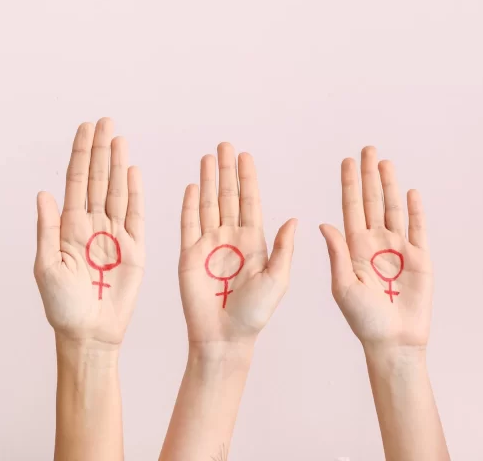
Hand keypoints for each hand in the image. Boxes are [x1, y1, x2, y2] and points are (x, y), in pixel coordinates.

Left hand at [35, 118, 144, 346]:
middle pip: (99, 179)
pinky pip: (137, 214)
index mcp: (68, 227)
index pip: (76, 182)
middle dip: (101, 149)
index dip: (80, 154)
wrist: (89, 334)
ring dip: (118, 164)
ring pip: (118, 191)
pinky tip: (133, 170)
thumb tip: (44, 193)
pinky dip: (137, 192)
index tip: (84, 129)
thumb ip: (47, 230)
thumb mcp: (45, 268)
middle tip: (105, 121)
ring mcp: (115, 235)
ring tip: (119, 137)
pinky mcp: (135, 249)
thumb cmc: (62, 308)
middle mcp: (92, 225)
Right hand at [177, 143, 296, 348]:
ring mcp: (208, 245)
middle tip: (225, 145)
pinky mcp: (188, 255)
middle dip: (227, 170)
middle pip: (228, 196)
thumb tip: (294, 219)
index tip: (246, 156)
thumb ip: (284, 249)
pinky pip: (188, 224)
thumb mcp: (278, 279)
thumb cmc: (255, 314)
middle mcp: (231, 238)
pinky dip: (190, 205)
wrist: (225, 336)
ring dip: (209, 180)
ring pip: (208, 204)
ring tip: (208, 157)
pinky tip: (193, 185)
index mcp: (254, 242)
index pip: (250, 202)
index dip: (247, 178)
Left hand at [320, 147, 431, 352]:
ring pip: (394, 209)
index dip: (349, 184)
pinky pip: (418, 228)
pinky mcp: (421, 258)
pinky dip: (415, 209)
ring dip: (390, 186)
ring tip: (386, 163)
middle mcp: (376, 244)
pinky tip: (411, 191)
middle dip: (370, 175)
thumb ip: (337, 254)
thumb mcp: (343, 286)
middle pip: (372, 201)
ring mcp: (399, 249)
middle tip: (368, 149)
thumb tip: (323, 224)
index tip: (347, 161)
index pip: (351, 208)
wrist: (394, 342)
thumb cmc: (364, 320)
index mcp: (354, 248)